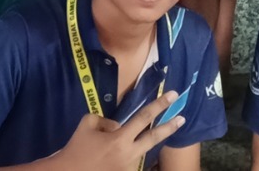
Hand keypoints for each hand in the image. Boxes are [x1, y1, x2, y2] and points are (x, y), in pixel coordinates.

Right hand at [51, 89, 185, 170]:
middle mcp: (129, 154)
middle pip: (154, 138)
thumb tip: (118, 126)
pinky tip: (110, 159)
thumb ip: (106, 120)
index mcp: (120, 139)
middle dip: (169, 126)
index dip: (159, 105)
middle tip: (182, 117)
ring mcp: (129, 168)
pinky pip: (131, 162)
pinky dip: (126, 156)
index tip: (172, 96)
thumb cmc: (76, 148)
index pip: (144, 117)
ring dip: (133, 145)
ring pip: (139, 150)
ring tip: (110, 148)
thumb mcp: (88, 124)